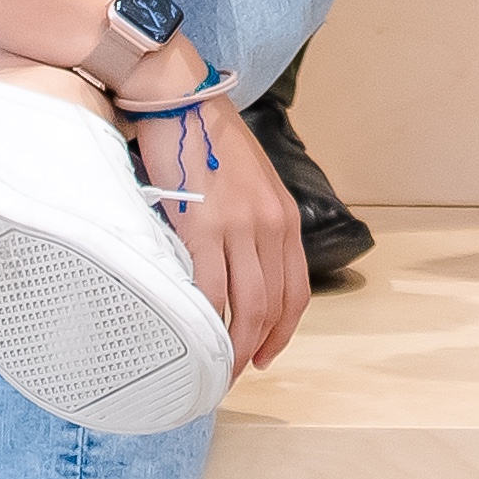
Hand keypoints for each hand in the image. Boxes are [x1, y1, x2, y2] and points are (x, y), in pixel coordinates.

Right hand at [130, 56, 312, 370]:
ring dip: (232, 348)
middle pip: (272, 306)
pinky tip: (192, 339)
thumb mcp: (252, 184)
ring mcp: (238, 227)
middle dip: (256, 349)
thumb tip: (242, 273)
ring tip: (213, 370)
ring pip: (245, 307)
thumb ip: (255, 225)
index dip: (283, 331)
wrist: (183, 102)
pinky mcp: (202, 227)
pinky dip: (203, 324)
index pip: (295, 290)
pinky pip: (208, 291)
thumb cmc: (211, 142)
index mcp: (283, 216)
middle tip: (234, 376)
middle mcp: (269, 224)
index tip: (267, 356)